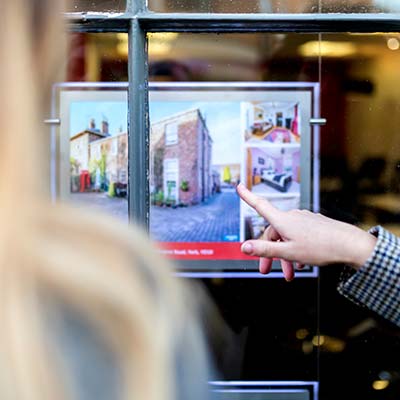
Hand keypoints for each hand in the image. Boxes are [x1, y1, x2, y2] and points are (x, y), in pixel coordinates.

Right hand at [237, 183, 376, 279]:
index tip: (239, 186)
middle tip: (266, 270)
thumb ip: (264, 249)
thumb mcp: (288, 252)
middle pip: (273, 233)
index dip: (247, 196)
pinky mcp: (314, 224)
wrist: (350, 245)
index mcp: (283, 220)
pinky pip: (298, 236)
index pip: (260, 205)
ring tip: (290, 273)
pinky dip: (295, 249)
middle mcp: (292, 216)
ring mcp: (304, 220)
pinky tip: (301, 263)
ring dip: (284, 255)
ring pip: (286, 237)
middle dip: (269, 252)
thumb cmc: (320, 248)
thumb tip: (244, 247)